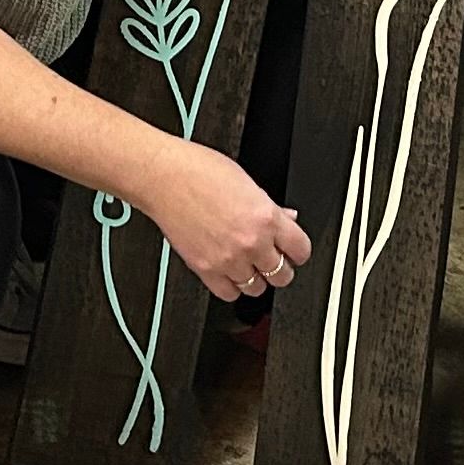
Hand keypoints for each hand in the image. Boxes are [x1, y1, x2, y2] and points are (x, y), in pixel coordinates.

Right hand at [142, 141, 311, 301]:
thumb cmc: (198, 170)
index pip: (300, 250)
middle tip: (271, 258)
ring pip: (257, 288)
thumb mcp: (246, 181)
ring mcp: (228, 259)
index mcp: (266, 217)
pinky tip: (229, 271)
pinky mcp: (205, 269)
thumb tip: (288, 219)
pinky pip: (229, 293)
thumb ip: (270, 206)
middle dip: (279, 267)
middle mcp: (251, 242)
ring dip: (256, 278)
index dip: (298, 251)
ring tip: (248, 264)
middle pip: (282, 275)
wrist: (163, 177)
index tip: (293, 250)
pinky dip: (232, 286)